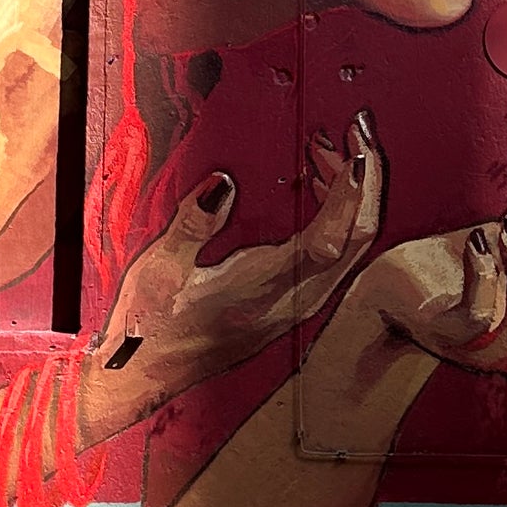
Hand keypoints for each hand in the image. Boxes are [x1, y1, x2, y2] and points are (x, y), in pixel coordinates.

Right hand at [86, 112, 385, 425]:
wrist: (142, 376)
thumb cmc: (146, 327)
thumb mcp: (159, 269)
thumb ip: (193, 222)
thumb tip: (223, 182)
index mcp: (260, 292)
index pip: (326, 242)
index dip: (349, 195)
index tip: (357, 152)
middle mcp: (290, 303)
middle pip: (356, 240)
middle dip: (364, 181)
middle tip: (356, 130)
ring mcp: (297, 305)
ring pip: (351, 247)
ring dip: (352, 195)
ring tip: (333, 148)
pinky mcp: (293, 303)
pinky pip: (335, 255)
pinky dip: (338, 213)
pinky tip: (318, 186)